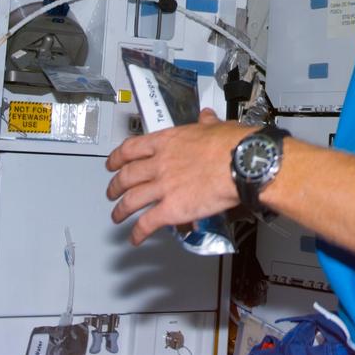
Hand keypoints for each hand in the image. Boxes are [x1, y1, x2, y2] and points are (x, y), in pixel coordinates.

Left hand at [105, 109, 249, 244]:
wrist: (241, 163)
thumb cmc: (231, 145)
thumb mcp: (215, 126)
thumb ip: (206, 123)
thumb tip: (206, 117)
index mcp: (167, 142)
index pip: (131, 149)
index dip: (117, 158)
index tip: (113, 162)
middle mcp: (160, 164)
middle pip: (126, 176)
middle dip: (115, 186)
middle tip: (112, 191)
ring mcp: (163, 187)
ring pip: (131, 201)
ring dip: (121, 210)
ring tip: (117, 216)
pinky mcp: (171, 209)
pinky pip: (147, 223)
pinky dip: (138, 232)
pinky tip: (135, 238)